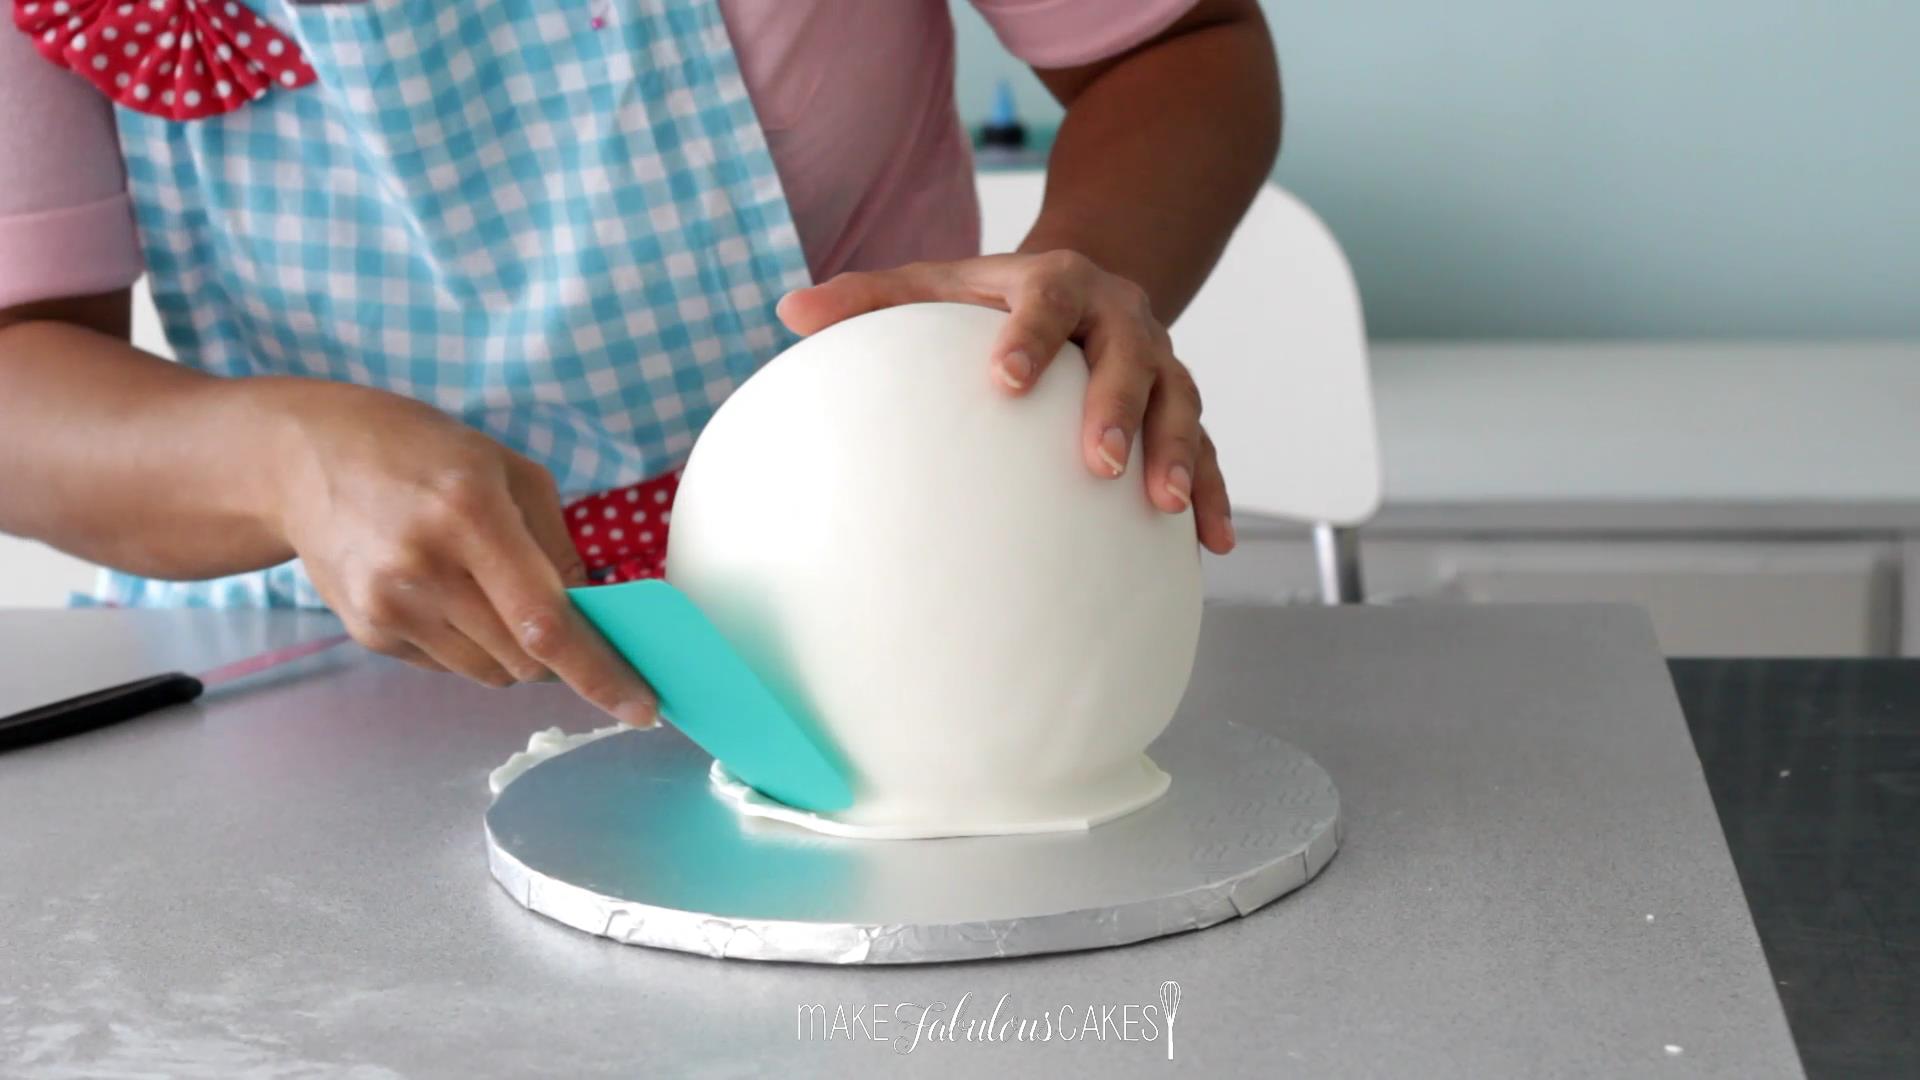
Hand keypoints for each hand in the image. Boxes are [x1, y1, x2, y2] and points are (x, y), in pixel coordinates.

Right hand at [255, 380, 657, 724]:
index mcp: (471, 514)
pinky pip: (450, 665)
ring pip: (491, 673)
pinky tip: (447, 592)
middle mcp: (426, 568)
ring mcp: (390, 606)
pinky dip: (472, 644)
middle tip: (567, 623)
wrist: (305, 459)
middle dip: (563, 656)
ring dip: (517, 652)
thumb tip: (596, 619)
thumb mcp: (509, 472)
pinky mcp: (369, 632)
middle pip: (525, 659)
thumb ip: (558, 548)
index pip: (547, 622)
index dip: (601, 673)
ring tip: (492, 591)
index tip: (642, 709)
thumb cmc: (423, 453)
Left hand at [776, 253, 1234, 552]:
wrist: (1090, 277)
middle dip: (1116, 407)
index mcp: (1054, 282)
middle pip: (1127, 356)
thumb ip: (868, 298)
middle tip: (1095, 461)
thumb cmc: (991, 298)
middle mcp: (1118, 317)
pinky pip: (1211, 449)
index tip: (1005, 380)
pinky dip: (1215, 494)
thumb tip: (786, 313)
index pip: (1044, 302)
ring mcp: (1160, 361)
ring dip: (1179, 452)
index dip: (1028, 337)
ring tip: (1165, 506)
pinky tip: (1212, 546)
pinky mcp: (1181, 403)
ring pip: (1181, 402)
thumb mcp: (936, 284)